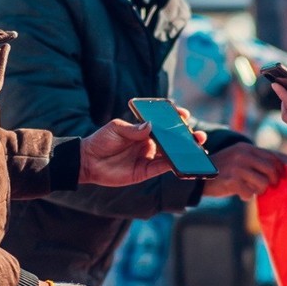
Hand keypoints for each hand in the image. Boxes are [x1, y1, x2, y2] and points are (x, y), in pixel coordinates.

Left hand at [78, 112, 205, 185]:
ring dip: (185, 152)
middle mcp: (149, 142)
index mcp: (143, 129)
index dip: (175, 118)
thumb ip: (134, 129)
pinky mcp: (146, 171)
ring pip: (172, 154)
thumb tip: (151, 125)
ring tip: (197, 149)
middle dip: (187, 137)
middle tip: (198, 135)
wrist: (88, 161)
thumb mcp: (116, 129)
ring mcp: (149, 156)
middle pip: (172, 139)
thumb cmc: (101, 140)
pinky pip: (163, 168)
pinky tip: (182, 163)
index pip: (163, 122)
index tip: (184, 115)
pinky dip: (174, 166)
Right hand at [202, 141, 286, 199]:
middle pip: (272, 169)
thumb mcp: (239, 159)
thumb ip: (257, 162)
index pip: (273, 154)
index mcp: (247, 148)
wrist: (198, 176)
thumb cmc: (223, 170)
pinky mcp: (233, 180)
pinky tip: (240, 194)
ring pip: (263, 182)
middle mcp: (243, 155)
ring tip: (252, 190)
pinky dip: (247, 196)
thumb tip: (281, 171)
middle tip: (270, 186)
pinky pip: (250, 192)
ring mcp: (238, 167)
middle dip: (274, 180)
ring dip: (260, 190)